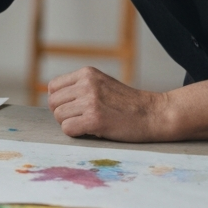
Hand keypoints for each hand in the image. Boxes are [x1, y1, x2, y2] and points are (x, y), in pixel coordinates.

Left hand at [48, 66, 168, 141]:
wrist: (154, 114)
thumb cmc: (127, 103)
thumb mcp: (101, 84)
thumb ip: (80, 87)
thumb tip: (54, 100)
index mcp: (86, 73)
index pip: (53, 87)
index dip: (60, 101)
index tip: (72, 109)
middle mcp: (86, 84)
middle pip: (53, 102)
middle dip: (62, 114)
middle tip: (79, 120)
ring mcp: (90, 101)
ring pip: (59, 116)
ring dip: (69, 124)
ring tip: (86, 126)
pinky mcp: (95, 119)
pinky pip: (68, 128)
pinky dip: (75, 133)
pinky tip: (89, 132)